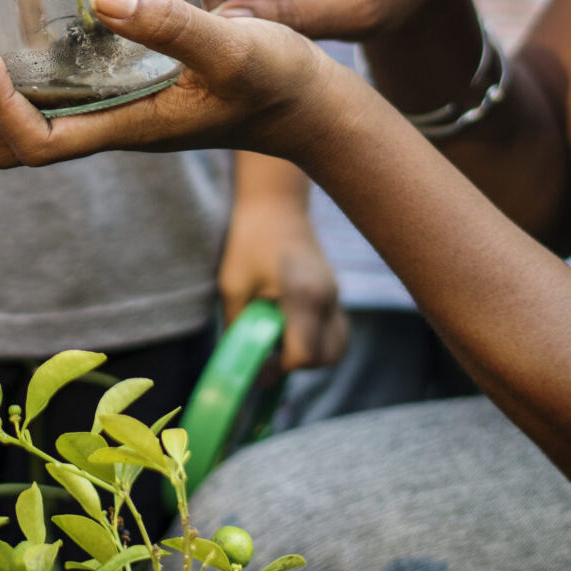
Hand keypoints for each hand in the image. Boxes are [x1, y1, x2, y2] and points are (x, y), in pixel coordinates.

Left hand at [0, 0, 349, 170]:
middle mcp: (101, 122)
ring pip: (13, 110)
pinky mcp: (112, 82)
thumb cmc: (277, 81)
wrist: (309, 102)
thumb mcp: (232, 44)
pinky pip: (44, 75)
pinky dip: (14, 44)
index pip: (31, 142)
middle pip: (3, 139)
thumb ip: (172, 24)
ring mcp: (102, 105)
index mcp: (121, 127)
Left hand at [218, 191, 346, 371]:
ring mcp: (336, 294)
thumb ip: (237, 324)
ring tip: (280, 339)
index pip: (303, 354)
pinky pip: (334, 330)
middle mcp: (328, 298)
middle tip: (269, 354)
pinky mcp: (335, 291)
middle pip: (329, 356)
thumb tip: (237, 362)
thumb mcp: (233, 283)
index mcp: (304, 295)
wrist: (275, 202)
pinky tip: (289, 325)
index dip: (279, 367)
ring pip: (337, 346)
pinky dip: (317, 339)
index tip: (257, 368)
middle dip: (299, 365)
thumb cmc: (249, 238)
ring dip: (312, 354)